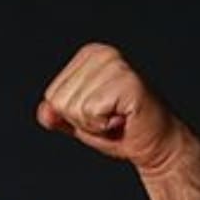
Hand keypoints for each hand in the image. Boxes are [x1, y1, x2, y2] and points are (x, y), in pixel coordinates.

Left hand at [36, 43, 195, 173]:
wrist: (154, 145)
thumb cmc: (119, 131)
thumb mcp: (78, 122)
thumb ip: (57, 115)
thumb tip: (45, 112)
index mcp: (89, 56)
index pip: (52, 95)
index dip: (73, 116)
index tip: (99, 113)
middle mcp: (102, 53)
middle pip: (60, 101)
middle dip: (82, 120)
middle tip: (110, 118)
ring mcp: (116, 65)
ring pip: (75, 107)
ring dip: (95, 124)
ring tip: (117, 117)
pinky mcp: (127, 81)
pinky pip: (91, 112)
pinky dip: (104, 125)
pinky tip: (124, 118)